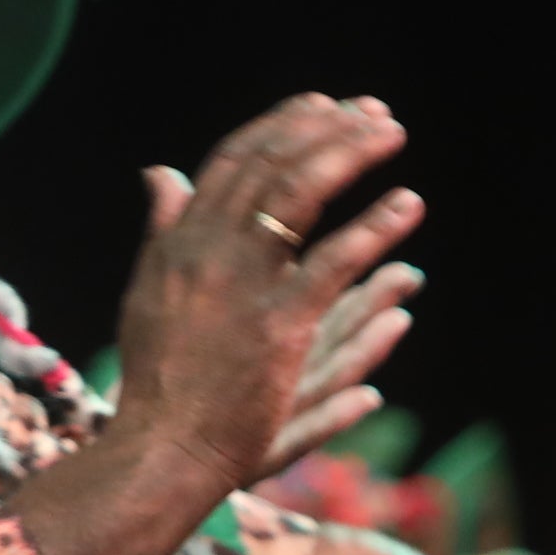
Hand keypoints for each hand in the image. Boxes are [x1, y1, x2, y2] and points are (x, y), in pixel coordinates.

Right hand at [111, 95, 423, 491]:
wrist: (159, 448)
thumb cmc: (158, 381)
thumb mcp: (149, 293)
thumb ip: (165, 231)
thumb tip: (162, 172)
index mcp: (180, 243)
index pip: (233, 163)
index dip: (281, 128)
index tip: (322, 107)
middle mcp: (207, 250)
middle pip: (272, 166)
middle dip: (326, 130)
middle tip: (372, 112)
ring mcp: (243, 285)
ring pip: (300, 196)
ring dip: (349, 156)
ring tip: (391, 134)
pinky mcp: (279, 325)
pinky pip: (334, 261)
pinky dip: (374, 228)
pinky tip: (406, 205)